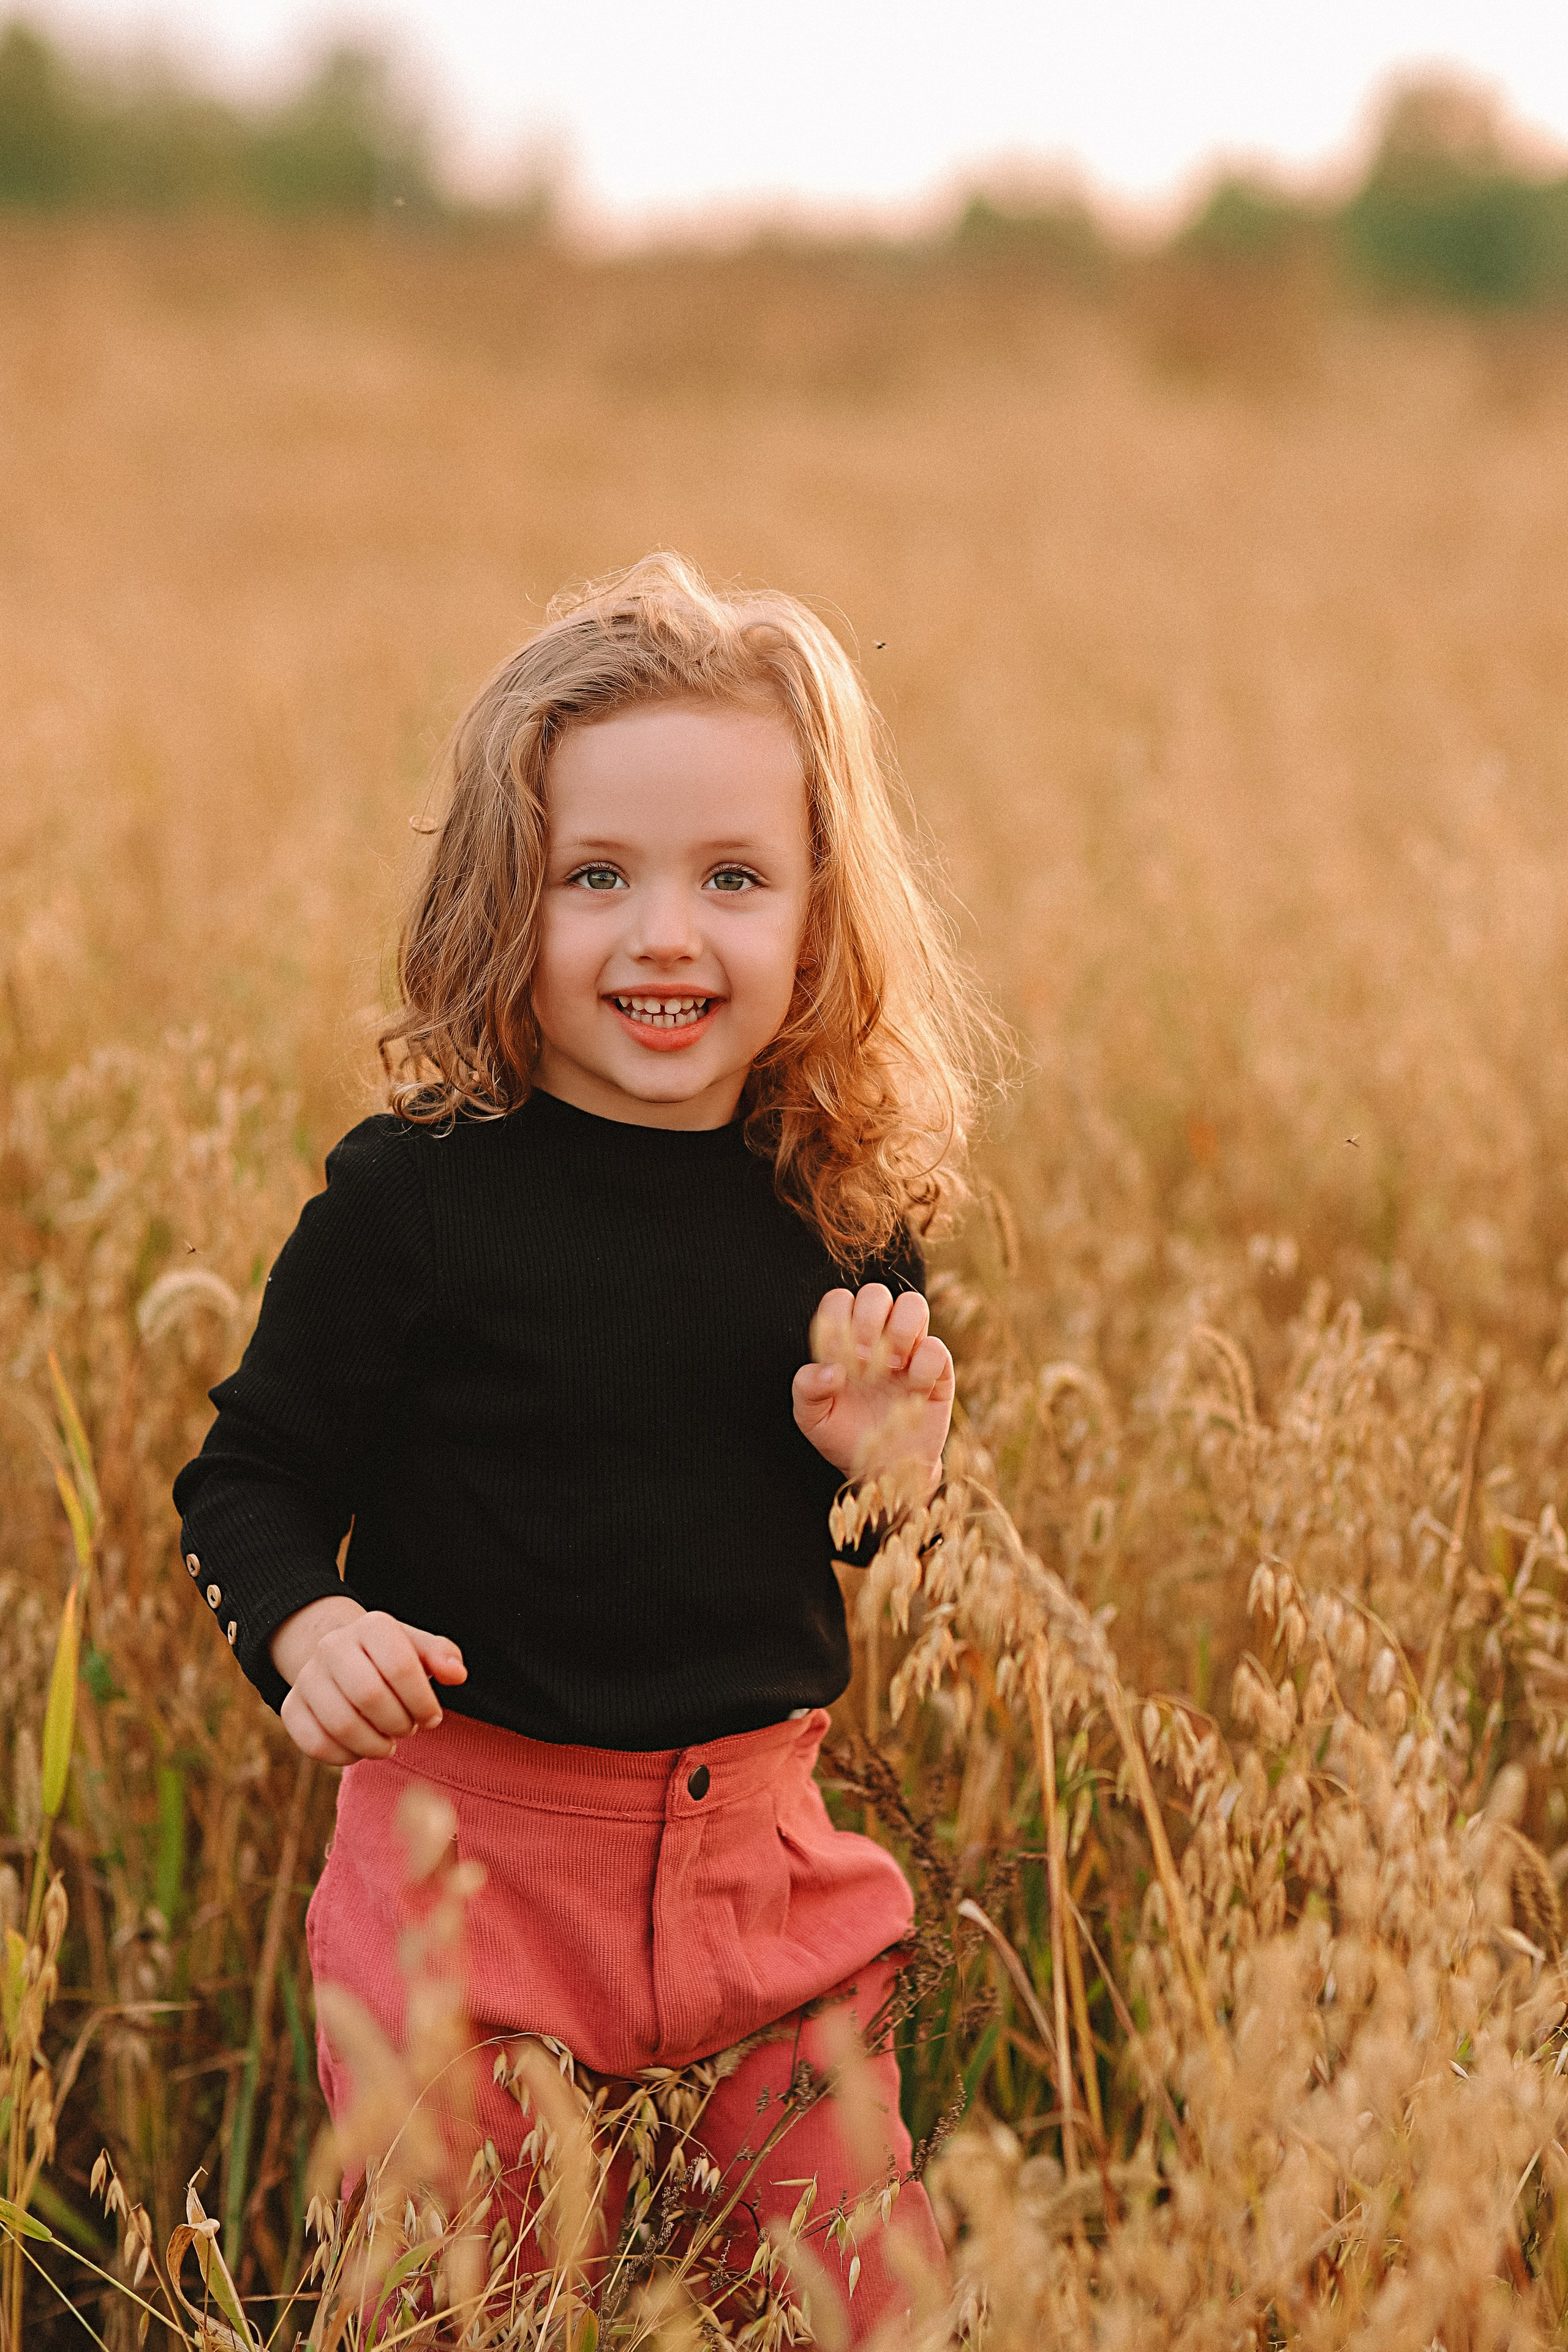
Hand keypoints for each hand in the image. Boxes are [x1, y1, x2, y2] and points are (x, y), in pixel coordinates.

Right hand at [270, 1595, 467, 1764]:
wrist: (341, 1658)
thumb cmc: (391, 1658)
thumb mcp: (419, 1649)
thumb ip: (443, 1657)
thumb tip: (457, 1674)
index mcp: (372, 1626)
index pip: (401, 1667)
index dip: (423, 1702)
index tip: (432, 1717)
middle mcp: (332, 1645)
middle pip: (370, 1696)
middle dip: (399, 1723)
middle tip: (409, 1729)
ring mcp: (307, 1676)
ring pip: (341, 1725)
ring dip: (375, 1745)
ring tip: (388, 1741)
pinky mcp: (292, 1708)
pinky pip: (316, 1745)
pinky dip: (346, 1756)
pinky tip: (361, 1748)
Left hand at [792, 1284, 952, 1489]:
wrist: (881, 1471)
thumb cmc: (843, 1438)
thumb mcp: (812, 1419)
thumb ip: (806, 1388)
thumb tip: (829, 1369)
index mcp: (843, 1342)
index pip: (839, 1301)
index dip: (837, 1320)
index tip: (837, 1356)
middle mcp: (877, 1338)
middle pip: (876, 1293)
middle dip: (868, 1320)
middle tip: (863, 1360)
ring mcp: (910, 1352)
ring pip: (913, 1304)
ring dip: (900, 1330)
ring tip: (892, 1366)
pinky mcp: (938, 1372)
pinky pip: (937, 1347)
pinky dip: (925, 1364)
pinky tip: (913, 1389)